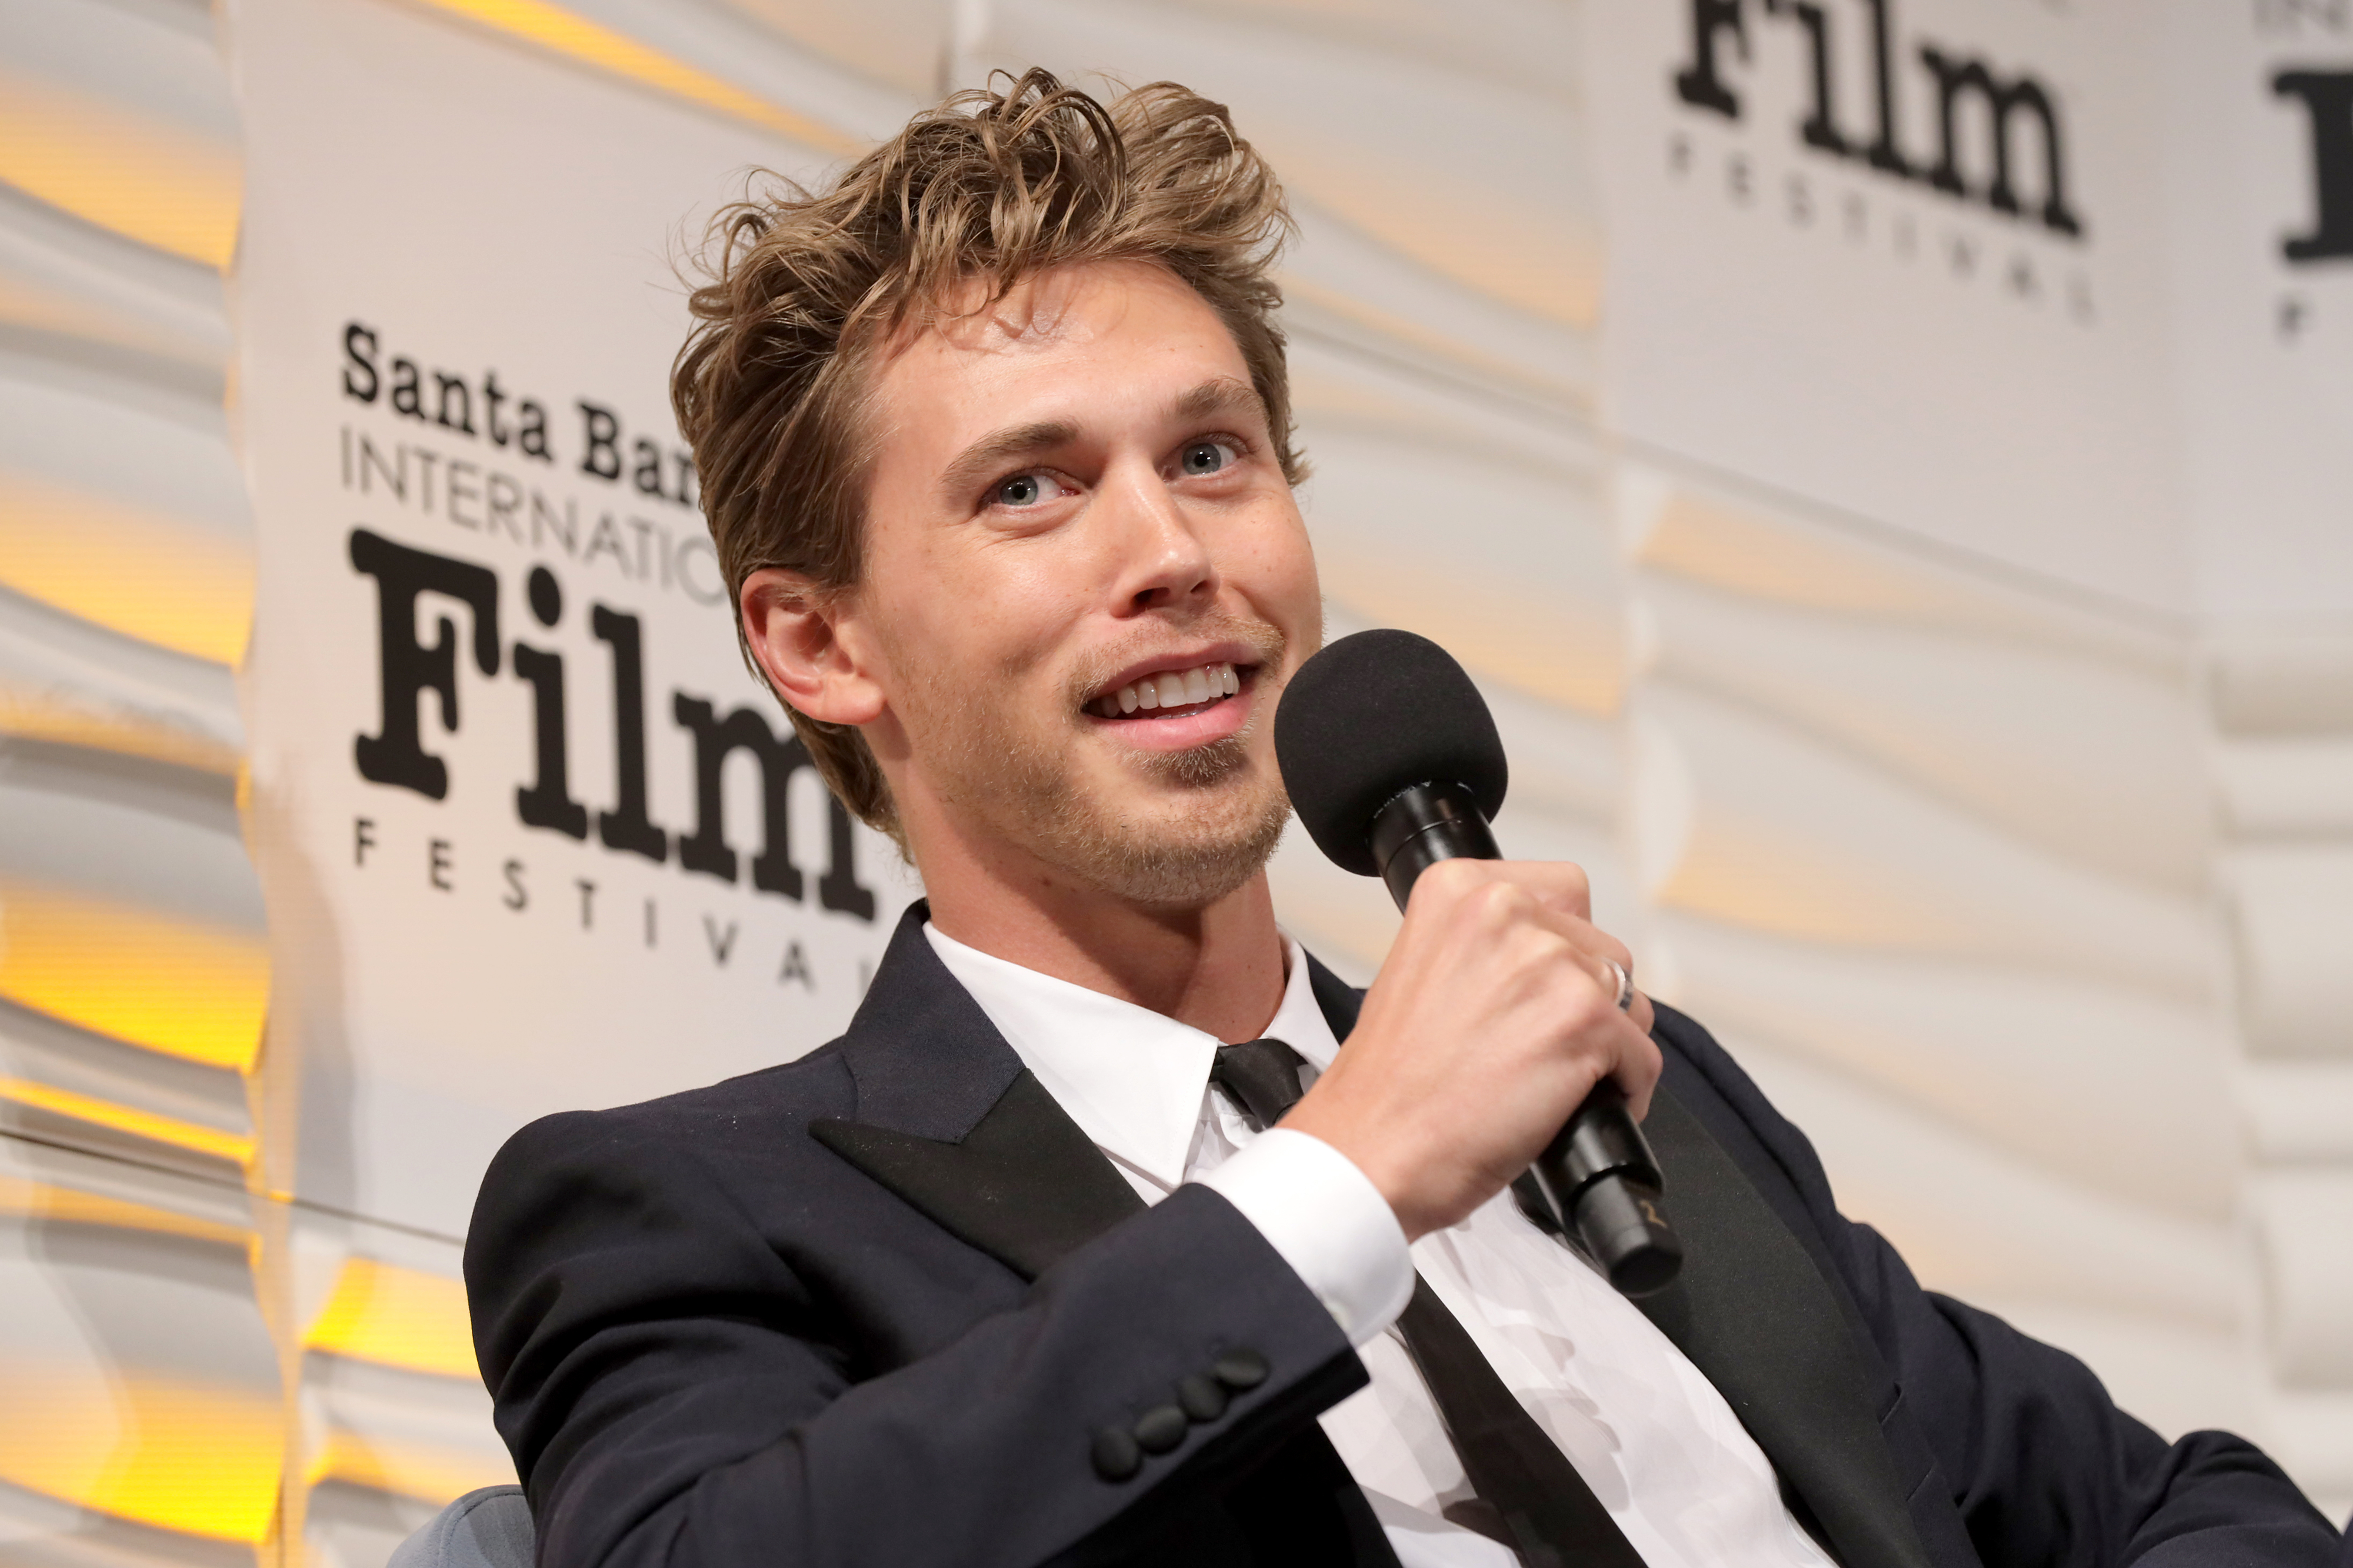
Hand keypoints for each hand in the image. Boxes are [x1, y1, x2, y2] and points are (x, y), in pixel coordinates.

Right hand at [1282, 859, 1659, 1241]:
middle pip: (1603, 947)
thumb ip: (1488, 946)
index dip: (1561, 952)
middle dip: (1585, 1000)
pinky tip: (1572, 1111)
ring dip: (1606, 1045)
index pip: (1565, 894)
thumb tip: (1559, 960)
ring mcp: (1548, 962)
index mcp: (1457, 888)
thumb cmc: (1389, 1085)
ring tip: (1552, 1081)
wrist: (1371, 1153)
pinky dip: (1623, 1092)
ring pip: (1629, 1001)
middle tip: (1535, 1048)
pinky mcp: (1584, 1019)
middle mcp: (1504, 910)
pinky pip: (1642, 1057)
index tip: (1536, 993)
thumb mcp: (1422, 969)